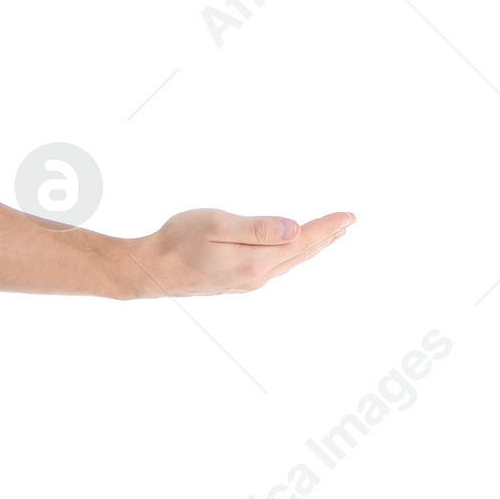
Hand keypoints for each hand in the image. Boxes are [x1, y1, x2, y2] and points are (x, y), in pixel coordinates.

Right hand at [123, 210, 355, 297]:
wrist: (150, 271)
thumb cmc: (177, 241)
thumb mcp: (217, 225)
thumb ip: (257, 228)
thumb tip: (294, 229)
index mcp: (255, 261)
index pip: (302, 240)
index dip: (327, 227)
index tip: (349, 216)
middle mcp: (256, 276)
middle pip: (300, 254)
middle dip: (325, 237)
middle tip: (347, 224)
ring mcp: (247, 282)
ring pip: (289, 262)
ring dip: (310, 248)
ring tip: (328, 236)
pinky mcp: (236, 282)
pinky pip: (275, 267)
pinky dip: (292, 256)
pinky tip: (291, 252)